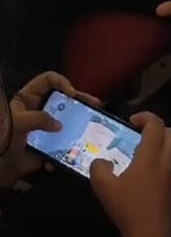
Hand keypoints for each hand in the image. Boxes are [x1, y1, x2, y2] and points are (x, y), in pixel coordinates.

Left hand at [0, 72, 99, 187]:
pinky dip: (67, 151)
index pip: (48, 81)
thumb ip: (39, 119)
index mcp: (27, 99)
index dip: (62, 83)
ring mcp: (45, 130)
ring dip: (80, 126)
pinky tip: (70, 155)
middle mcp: (38, 111)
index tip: (73, 95)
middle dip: (80, 101)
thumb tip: (59, 126)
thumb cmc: (3, 136)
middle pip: (63, 100)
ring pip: (67, 123)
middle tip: (96, 105)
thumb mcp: (18, 122)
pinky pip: (62, 147)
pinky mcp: (48, 148)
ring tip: (94, 127)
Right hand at [90, 112, 170, 236]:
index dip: (145, 116)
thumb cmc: (127, 207)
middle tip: (137, 133)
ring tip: (133, 154)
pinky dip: (155, 161)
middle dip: (155, 127)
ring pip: (169, 151)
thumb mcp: (103, 187)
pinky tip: (137, 173)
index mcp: (150, 157)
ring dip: (155, 145)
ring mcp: (170, 176)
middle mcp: (164, 163)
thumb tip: (102, 161)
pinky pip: (165, 166)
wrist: (149, 235)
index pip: (157, 125)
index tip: (130, 121)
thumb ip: (98, 167)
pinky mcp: (169, 189)